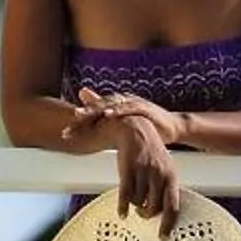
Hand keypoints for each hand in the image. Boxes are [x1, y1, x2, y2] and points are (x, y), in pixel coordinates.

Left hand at [63, 87, 183, 146]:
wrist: (174, 127)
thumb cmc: (149, 129)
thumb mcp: (126, 129)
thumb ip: (112, 130)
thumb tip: (94, 138)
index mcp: (117, 108)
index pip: (95, 114)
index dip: (80, 123)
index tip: (66, 134)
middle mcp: (123, 102)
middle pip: (98, 107)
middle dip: (82, 116)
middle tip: (68, 125)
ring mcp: (133, 103)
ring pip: (109, 104)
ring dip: (94, 109)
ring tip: (80, 114)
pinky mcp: (144, 107)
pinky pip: (128, 107)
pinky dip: (117, 110)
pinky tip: (107, 114)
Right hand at [67, 90, 182, 233]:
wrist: (135, 130)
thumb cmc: (150, 153)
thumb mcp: (164, 168)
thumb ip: (164, 188)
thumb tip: (162, 211)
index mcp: (171, 177)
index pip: (173, 206)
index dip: (167, 224)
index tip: (163, 238)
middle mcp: (159, 176)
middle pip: (153, 208)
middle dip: (146, 214)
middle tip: (141, 215)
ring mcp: (144, 173)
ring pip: (138, 201)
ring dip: (134, 205)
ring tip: (132, 201)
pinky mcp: (128, 170)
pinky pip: (125, 195)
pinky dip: (122, 207)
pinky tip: (121, 213)